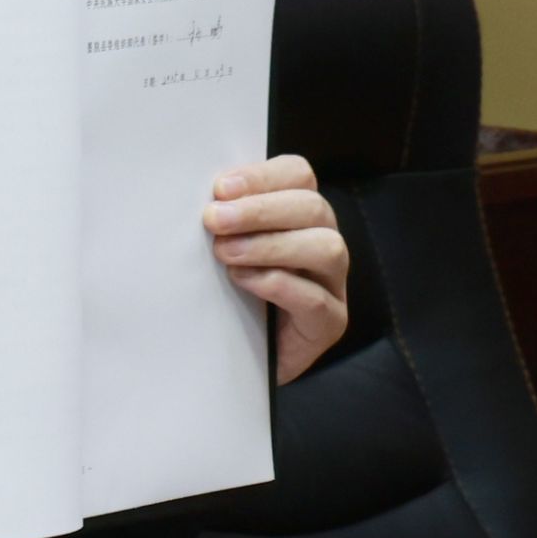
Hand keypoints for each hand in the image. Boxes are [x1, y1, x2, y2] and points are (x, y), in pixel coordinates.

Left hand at [203, 155, 347, 385]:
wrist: (236, 361)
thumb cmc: (228, 298)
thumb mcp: (223, 251)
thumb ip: (223, 223)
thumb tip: (203, 200)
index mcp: (299, 216)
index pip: (299, 175)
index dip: (263, 176)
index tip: (219, 188)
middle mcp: (324, 244)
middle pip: (313, 208)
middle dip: (260, 210)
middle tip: (214, 220)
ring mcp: (333, 285)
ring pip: (326, 248)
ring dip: (271, 245)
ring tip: (226, 253)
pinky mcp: (330, 324)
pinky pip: (316, 299)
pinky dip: (278, 285)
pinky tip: (243, 281)